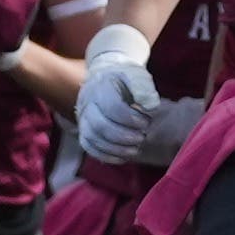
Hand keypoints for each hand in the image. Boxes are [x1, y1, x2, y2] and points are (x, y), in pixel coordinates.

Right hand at [76, 30, 166, 167]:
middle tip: (142, 138)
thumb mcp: (137, 76)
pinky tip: (123, 158)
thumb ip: (145, 88)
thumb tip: (151, 106)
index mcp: (102, 87)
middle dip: (124, 136)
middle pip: (100, 126)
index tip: (147, 122)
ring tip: (135, 150)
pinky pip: (89, 147)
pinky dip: (105, 155)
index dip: (131, 119)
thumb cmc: (126, 79)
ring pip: (93, 138)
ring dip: (116, 149)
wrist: (107, 78)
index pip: (112, 107)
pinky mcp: (83, 130)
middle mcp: (88, 103)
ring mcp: (83, 118)